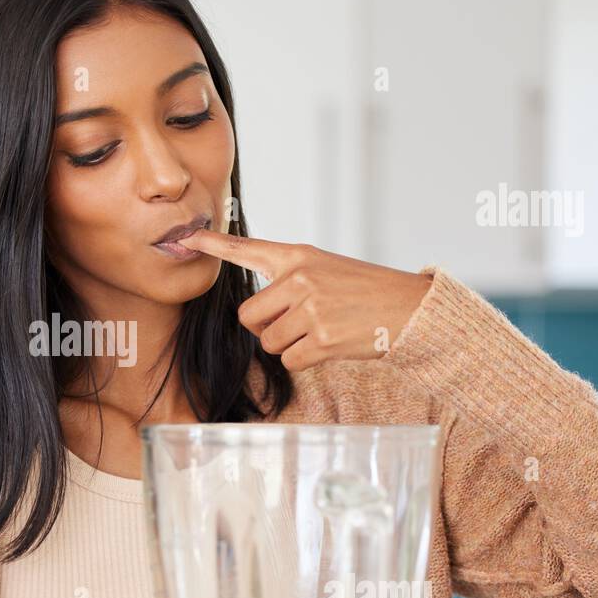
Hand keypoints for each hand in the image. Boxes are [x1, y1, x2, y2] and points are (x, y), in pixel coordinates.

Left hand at [178, 229, 432, 371]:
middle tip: (295, 325)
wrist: (408, 308)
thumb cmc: (364, 291)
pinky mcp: (322, 338)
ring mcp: (312, 308)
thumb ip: (288, 279)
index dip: (215, 244)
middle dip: (265, 329)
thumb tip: (254, 314)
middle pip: (248, 317)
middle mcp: (301, 278)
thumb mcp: (325, 269)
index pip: (248, 249)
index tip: (189, 237)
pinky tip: (328, 346)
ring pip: (268, 342)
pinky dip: (304, 360)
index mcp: (299, 257)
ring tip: (320, 331)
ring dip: (289, 346)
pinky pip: (289, 360)